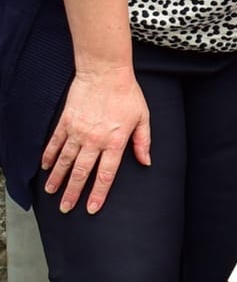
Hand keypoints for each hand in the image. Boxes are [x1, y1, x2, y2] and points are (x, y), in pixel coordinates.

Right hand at [41, 68, 150, 213]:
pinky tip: (46, 168)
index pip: (106, 174)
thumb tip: (146, 162)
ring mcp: (77, 131)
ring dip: (58, 179)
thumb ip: (143, 141)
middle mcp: (94, 140)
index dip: (98, 193)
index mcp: (115, 141)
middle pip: (81, 172)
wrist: (105, 72)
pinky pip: (55, 144)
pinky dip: (49, 157)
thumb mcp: (143, 117)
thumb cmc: (127, 94)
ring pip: (64, 161)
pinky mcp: (66, 122)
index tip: (91, 208)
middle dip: (73, 193)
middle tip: (66, 208)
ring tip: (53, 193)